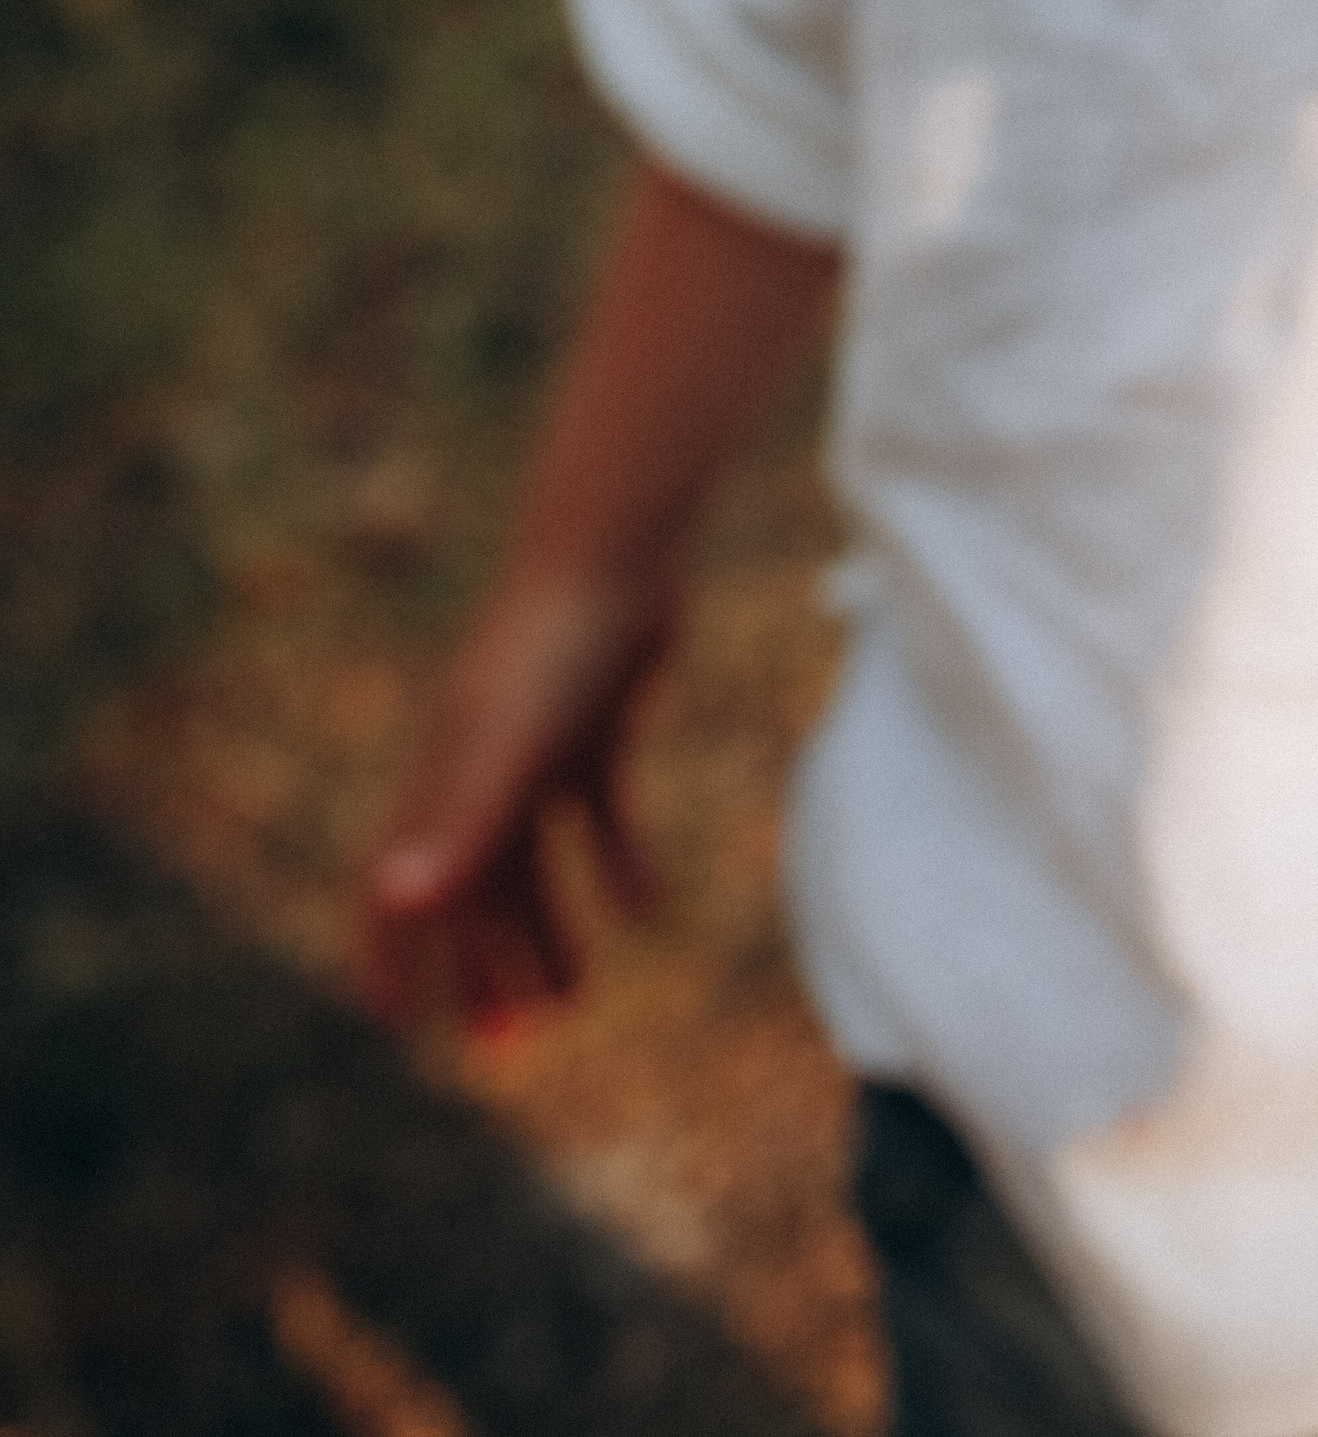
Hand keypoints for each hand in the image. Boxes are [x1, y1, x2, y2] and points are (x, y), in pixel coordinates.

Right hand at [360, 565, 672, 1031]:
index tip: (397, 1025)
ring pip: (534, 857)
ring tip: (576, 997)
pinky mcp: (595, 722)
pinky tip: (645, 908)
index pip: (396, 878)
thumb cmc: (551, 646)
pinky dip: (617, 860)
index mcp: (441, 774)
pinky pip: (599, 809)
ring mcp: (537, 742)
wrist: (618, 550)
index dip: (392, 950)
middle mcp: (480, 762)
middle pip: (472, 884)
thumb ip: (455, 824)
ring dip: (549, 926)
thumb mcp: (505, 745)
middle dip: (483, 965)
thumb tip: (395, 906)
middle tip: (510, 1048)